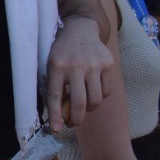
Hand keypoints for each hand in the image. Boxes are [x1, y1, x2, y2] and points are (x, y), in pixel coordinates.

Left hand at [45, 16, 112, 131]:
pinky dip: (100, 96)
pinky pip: (107, 91)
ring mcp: (94, 65)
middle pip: (78, 103)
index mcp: (56, 66)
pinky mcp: (109, 64)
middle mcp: (76, 66)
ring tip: (82, 105)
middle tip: (72, 123)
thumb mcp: (51, 64)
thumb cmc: (62, 52)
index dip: (55, 116)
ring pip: (95, 100)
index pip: (54, 96)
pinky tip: (93, 90)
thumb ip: (54, 85)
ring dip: (89, 109)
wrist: (80, 29)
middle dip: (75, 119)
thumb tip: (58, 115)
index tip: (55, 130)